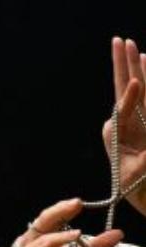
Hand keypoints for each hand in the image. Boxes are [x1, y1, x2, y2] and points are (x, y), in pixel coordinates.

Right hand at [12, 198, 83, 246]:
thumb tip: (117, 233)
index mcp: (42, 236)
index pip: (53, 218)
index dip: (64, 209)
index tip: (79, 202)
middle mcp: (32, 239)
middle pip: (44, 220)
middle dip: (60, 211)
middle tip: (77, 203)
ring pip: (42, 236)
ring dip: (58, 232)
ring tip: (77, 231)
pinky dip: (52, 245)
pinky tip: (65, 245)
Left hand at [103, 37, 145, 215]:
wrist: (144, 193)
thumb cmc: (138, 187)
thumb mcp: (137, 173)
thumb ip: (145, 159)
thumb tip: (139, 133)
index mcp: (116, 134)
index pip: (122, 110)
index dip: (130, 97)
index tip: (137, 82)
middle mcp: (123, 123)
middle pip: (123, 89)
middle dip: (122, 66)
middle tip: (118, 42)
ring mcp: (135, 120)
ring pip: (136, 89)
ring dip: (134, 66)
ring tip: (129, 45)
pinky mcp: (145, 122)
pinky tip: (145, 60)